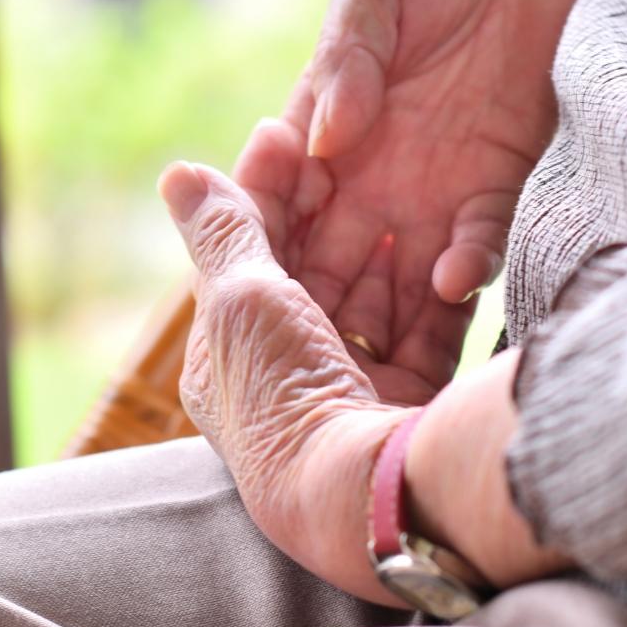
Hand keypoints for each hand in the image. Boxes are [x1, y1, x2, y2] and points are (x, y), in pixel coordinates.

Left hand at [160, 160, 571, 604]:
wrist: (366, 496)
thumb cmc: (284, 398)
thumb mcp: (238, 300)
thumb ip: (222, 231)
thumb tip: (178, 172)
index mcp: (224, 362)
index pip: (245, 256)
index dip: (265, 192)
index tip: (288, 131)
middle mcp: (285, 381)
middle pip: (315, 276)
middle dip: (339, 215)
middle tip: (362, 146)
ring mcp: (349, 395)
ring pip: (374, 301)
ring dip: (391, 251)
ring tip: (413, 189)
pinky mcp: (409, 405)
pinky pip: (425, 335)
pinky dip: (437, 296)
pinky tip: (448, 254)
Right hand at [234, 0, 626, 391]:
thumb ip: (348, 53)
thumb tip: (323, 134)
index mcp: (327, 123)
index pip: (279, 197)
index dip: (263, 238)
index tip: (251, 271)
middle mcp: (374, 171)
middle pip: (331, 258)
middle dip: (318, 305)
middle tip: (307, 342)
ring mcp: (436, 187)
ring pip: (399, 276)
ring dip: (387, 316)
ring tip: (380, 346)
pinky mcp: (500, 187)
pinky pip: (477, 245)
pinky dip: (463, 271)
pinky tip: (452, 283)